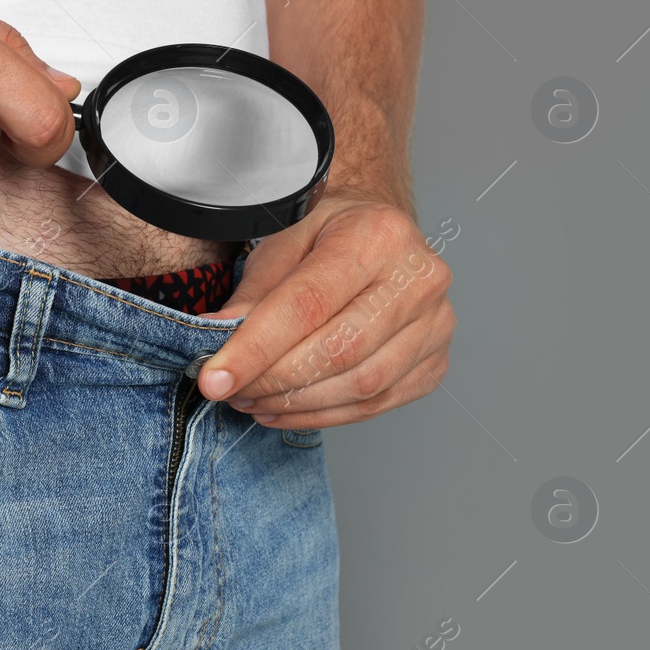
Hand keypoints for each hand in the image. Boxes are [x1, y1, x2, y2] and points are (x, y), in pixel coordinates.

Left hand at [195, 193, 454, 427]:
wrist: (378, 236)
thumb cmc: (328, 234)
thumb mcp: (282, 240)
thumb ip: (253, 291)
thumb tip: (217, 338)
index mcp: (378, 236)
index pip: (308, 304)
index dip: (255, 349)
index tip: (214, 378)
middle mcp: (419, 280)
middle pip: (339, 350)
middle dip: (272, 381)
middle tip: (229, 392)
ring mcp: (435, 325)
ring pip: (360, 386)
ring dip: (295, 404)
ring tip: (251, 401)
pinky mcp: (434, 363)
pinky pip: (375, 405)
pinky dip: (322, 415)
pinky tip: (284, 410)